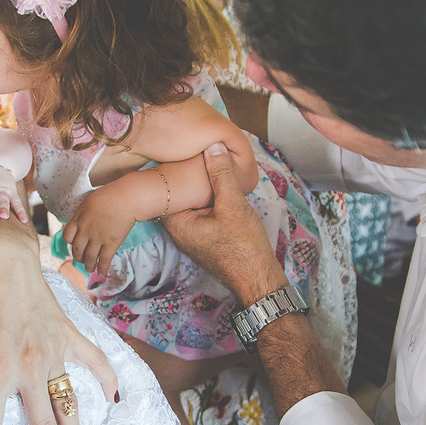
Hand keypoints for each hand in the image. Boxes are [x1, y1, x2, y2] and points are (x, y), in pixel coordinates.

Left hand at [63, 187, 134, 274]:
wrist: (126, 198)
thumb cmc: (109, 196)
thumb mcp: (88, 202)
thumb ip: (82, 214)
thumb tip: (80, 222)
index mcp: (78, 219)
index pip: (67, 236)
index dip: (70, 242)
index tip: (74, 244)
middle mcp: (86, 231)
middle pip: (77, 250)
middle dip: (78, 258)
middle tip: (81, 260)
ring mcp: (98, 238)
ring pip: (89, 258)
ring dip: (88, 265)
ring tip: (90, 268)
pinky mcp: (111, 243)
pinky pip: (104, 260)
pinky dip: (102, 268)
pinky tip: (101, 273)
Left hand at [163, 143, 285, 304]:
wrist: (258, 277)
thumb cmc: (244, 246)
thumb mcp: (233, 204)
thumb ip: (222, 174)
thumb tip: (213, 146)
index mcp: (178, 223)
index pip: (166, 189)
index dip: (173, 168)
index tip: (181, 151)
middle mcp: (180, 230)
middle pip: (178, 195)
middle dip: (188, 176)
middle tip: (197, 152)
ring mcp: (192, 234)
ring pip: (191, 202)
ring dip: (201, 186)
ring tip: (210, 163)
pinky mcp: (205, 236)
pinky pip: (201, 210)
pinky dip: (208, 198)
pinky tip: (221, 185)